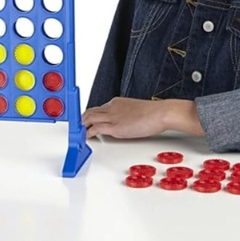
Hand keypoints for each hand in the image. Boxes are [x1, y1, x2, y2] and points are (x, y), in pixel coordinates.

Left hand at [81, 98, 202, 139]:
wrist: (161, 113)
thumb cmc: (154, 113)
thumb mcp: (136, 111)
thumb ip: (127, 115)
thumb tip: (125, 124)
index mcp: (117, 102)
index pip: (99, 108)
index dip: (91, 116)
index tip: (88, 121)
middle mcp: (112, 107)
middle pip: (90, 112)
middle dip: (82, 120)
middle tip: (78, 128)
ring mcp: (112, 117)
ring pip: (89, 118)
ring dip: (82, 126)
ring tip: (78, 134)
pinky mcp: (115, 127)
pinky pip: (95, 129)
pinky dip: (88, 133)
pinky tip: (86, 138)